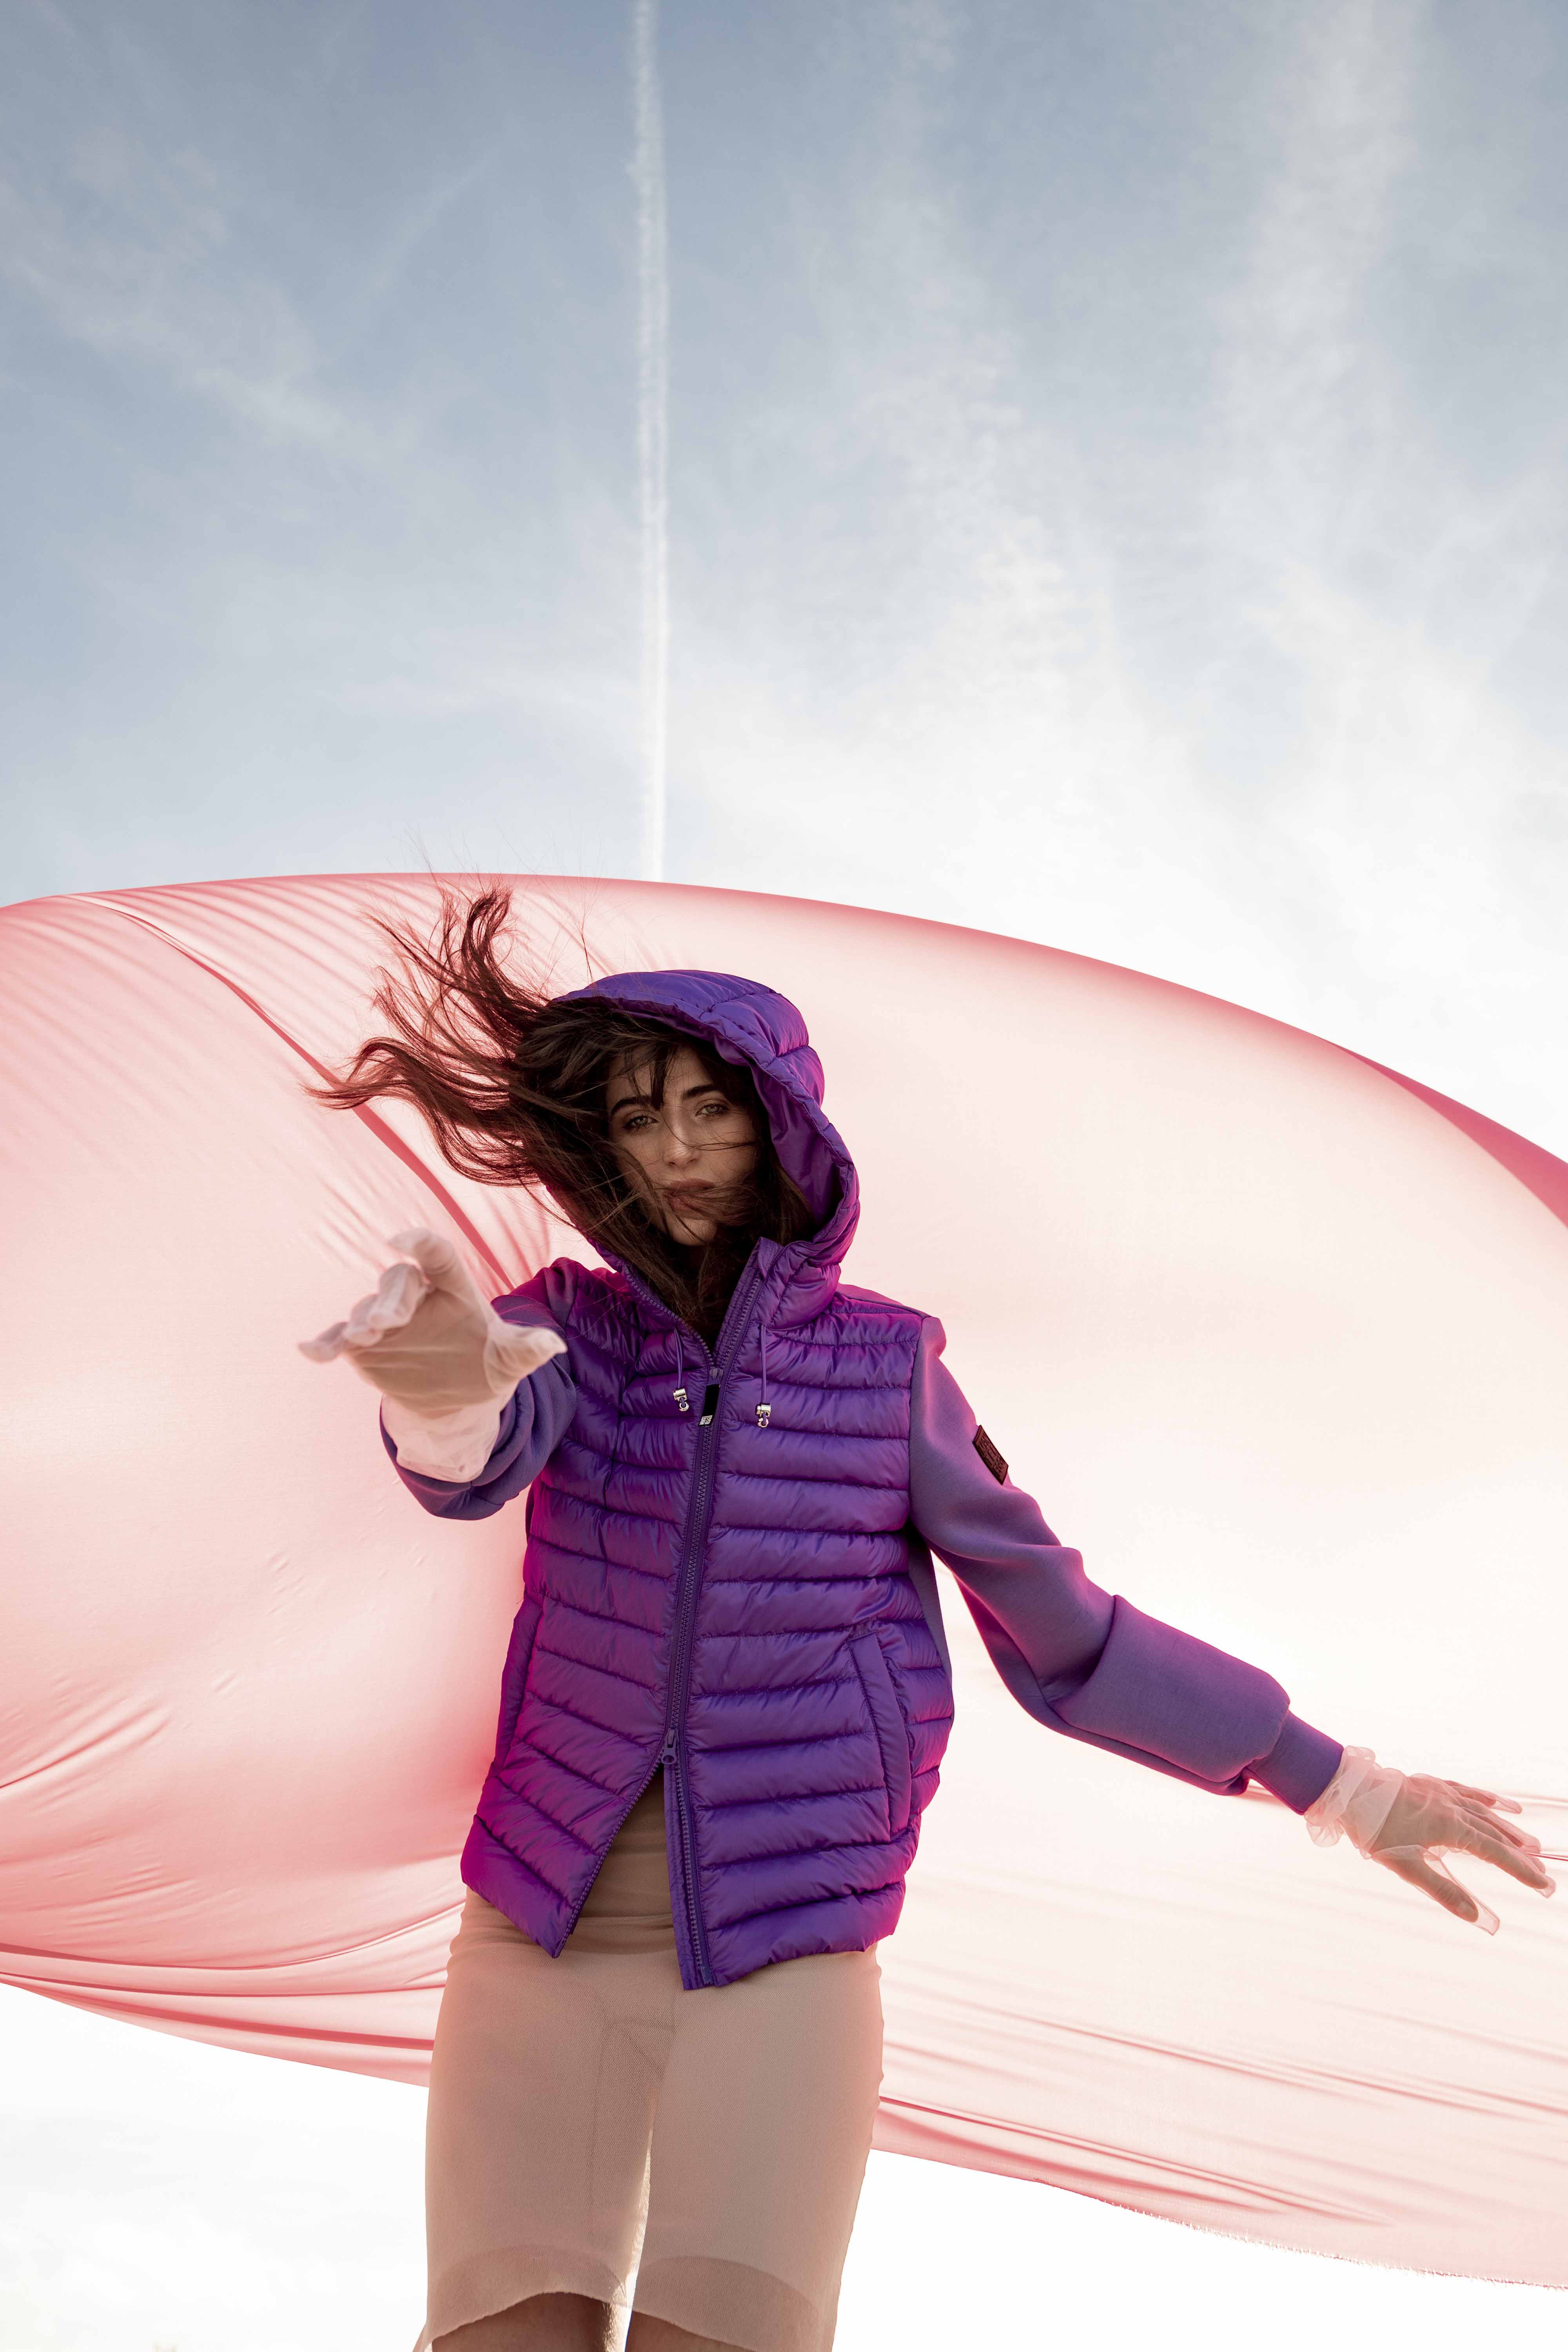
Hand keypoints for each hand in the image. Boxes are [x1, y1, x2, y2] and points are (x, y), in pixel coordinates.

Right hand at [299, 1227, 564, 1411]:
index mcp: (453, 1287)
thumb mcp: (513, 1359)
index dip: (421, 1244)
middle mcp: (416, 1296)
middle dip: (389, 1300)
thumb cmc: (490, 1364)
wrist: (461, 1395)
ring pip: (366, 1308)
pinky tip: (309, 1351)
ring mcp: (387, 1319)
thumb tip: (555, 1345)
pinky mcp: (364, 1346)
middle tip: (382, 1324)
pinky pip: (340, 1338)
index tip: (402, 1239)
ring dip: (359, 1322)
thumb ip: (529, 1348)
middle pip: (398, 1283)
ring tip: (357, 1339)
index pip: (438, 1256)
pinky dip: (325, 1343)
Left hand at [1307, 1746, 1555, 1934]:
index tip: (1545, 1885)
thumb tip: (1475, 1915)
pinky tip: (1502, 1806)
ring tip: (1532, 1844)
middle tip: (1544, 1870)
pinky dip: (1489, 1800)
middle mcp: (1454, 1809)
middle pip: (1497, 1834)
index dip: (1523, 1871)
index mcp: (1451, 1829)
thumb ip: (1442, 1890)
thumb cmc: (1377, 1830)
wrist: (1353, 1792)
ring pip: (1487, 1813)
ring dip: (1510, 1829)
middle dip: (1522, 1854)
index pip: (1497, 1854)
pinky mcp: (1434, 1786)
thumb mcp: (1407, 1867)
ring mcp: (1445, 1794)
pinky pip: (1469, 1792)